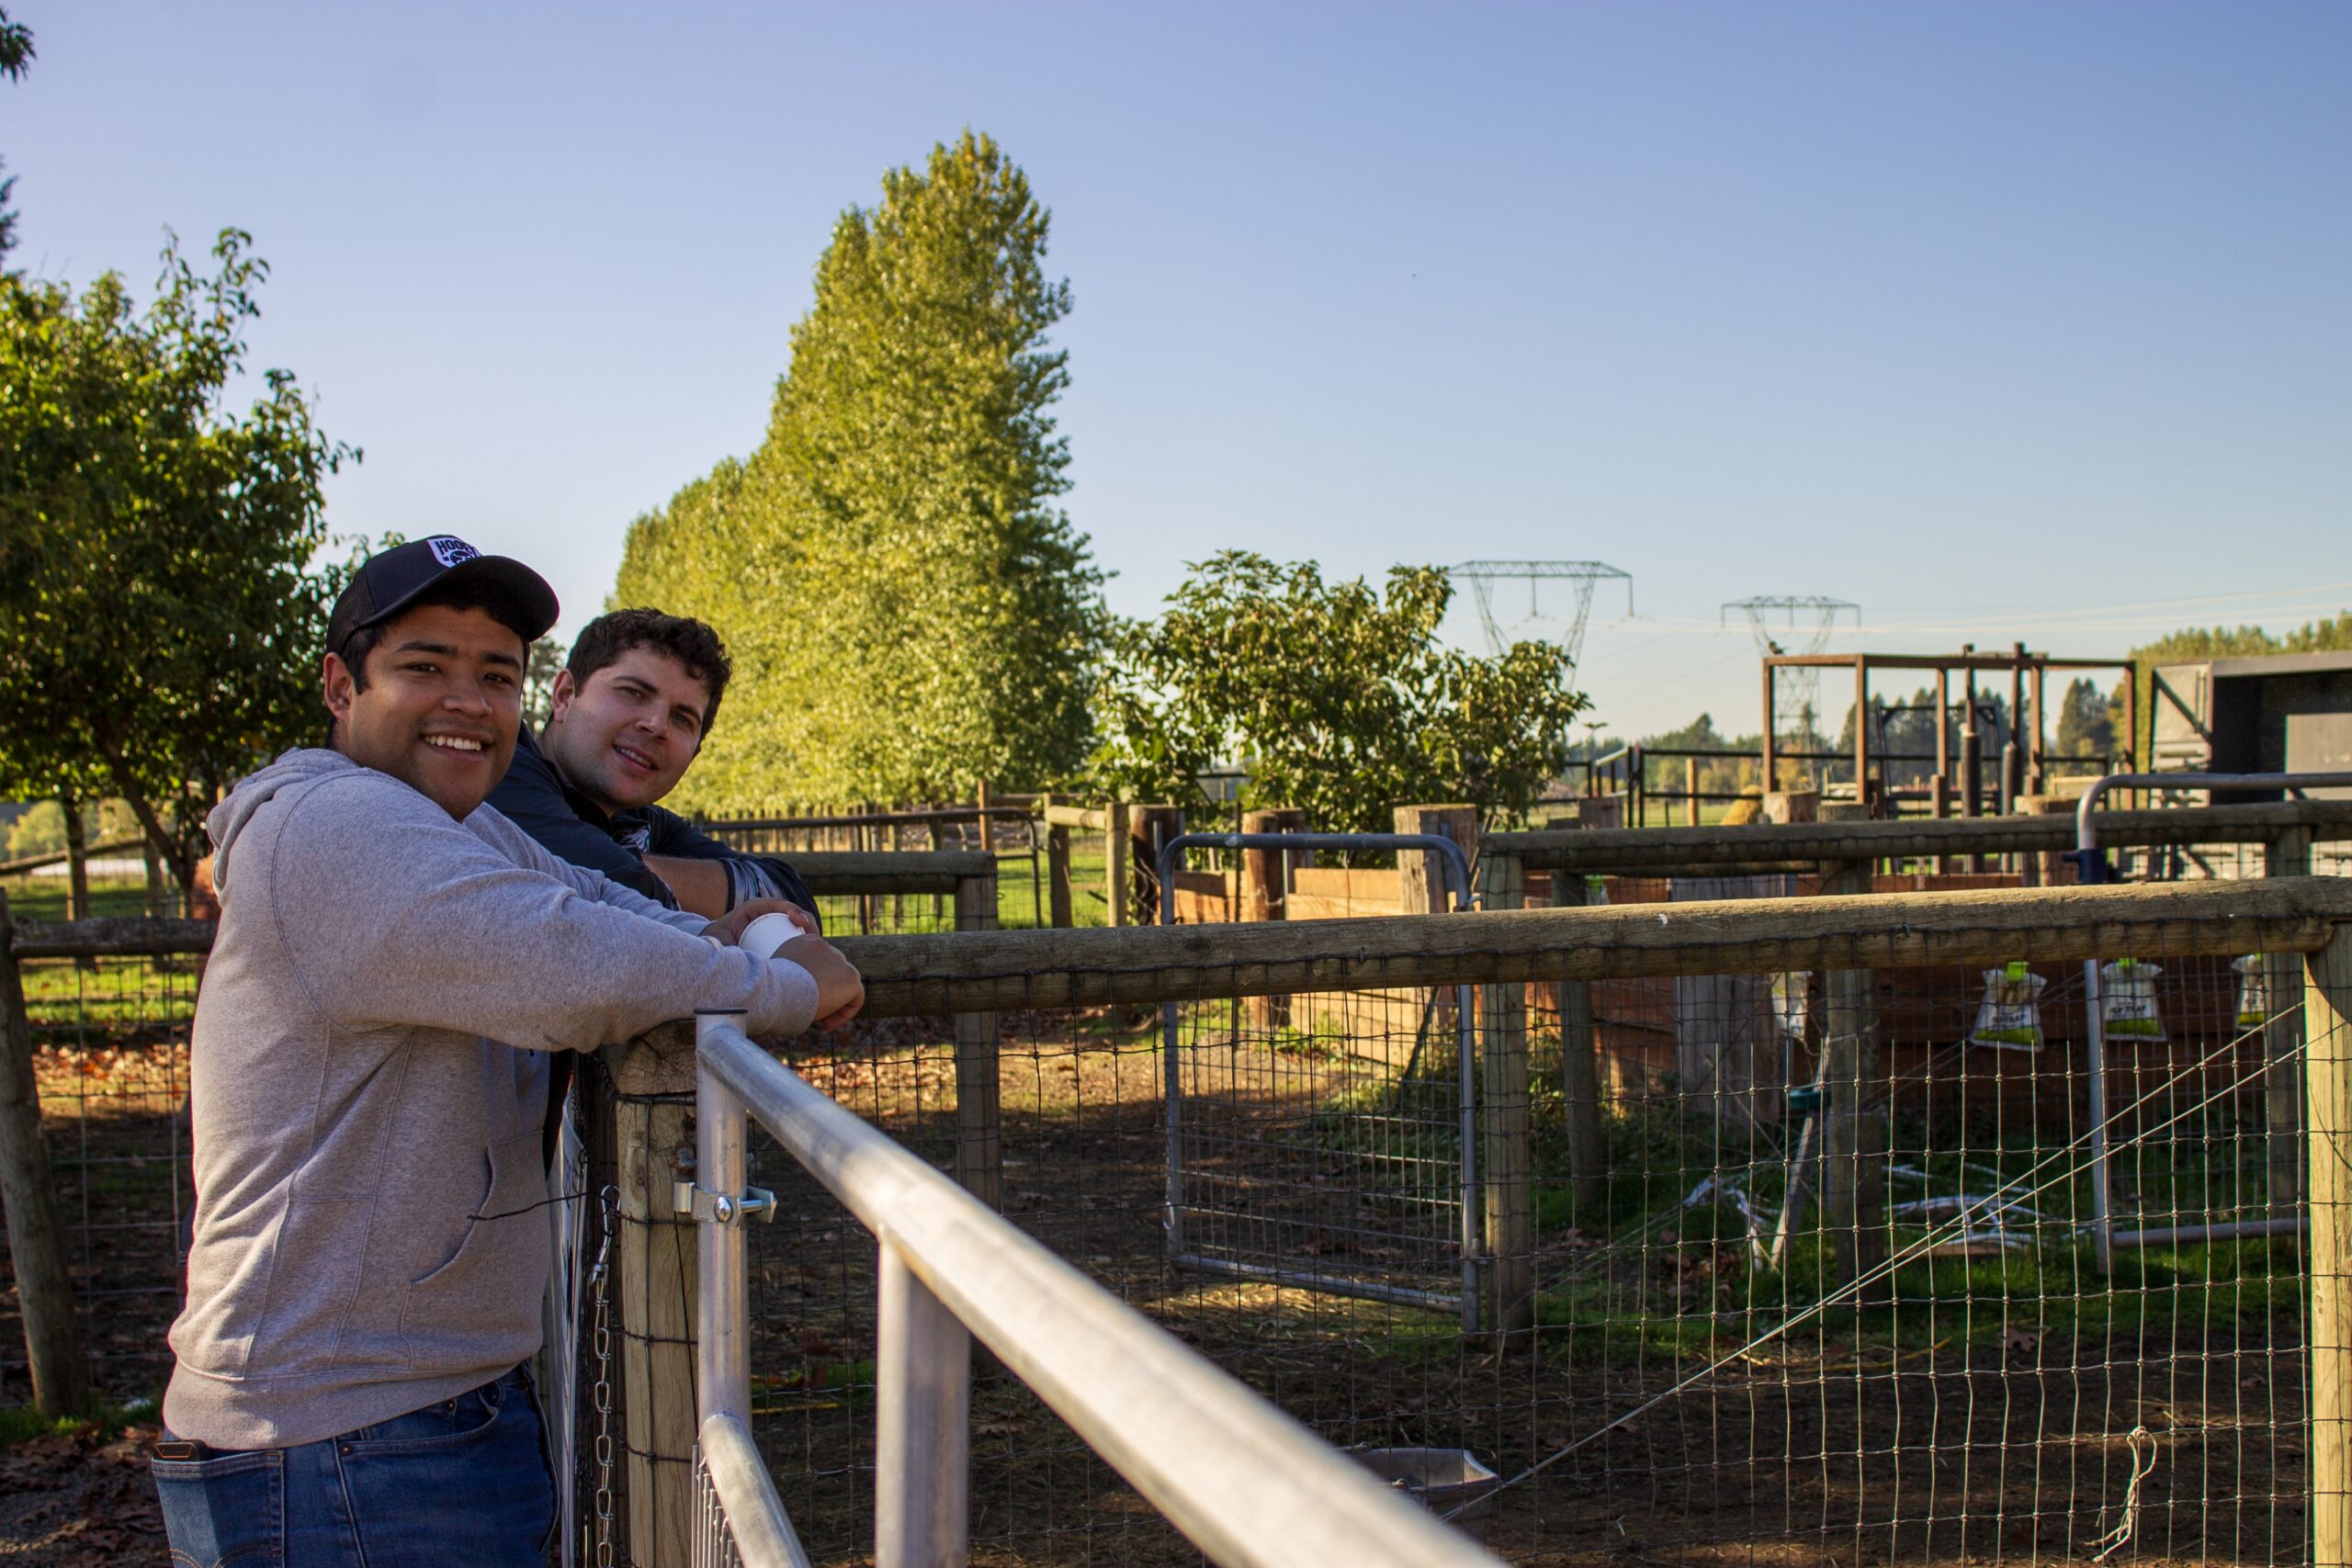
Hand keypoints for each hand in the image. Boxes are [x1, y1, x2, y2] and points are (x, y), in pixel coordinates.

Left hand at [703, 898, 819, 947]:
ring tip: (818, 944)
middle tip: (814, 934)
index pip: (775, 903)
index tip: (800, 921)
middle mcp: (765, 912)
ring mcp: (772, 923)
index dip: (790, 909)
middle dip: (805, 919)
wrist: (714, 948)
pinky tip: (814, 952)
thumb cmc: (716, 942)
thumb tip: (737, 953)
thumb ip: (724, 945)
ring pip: (795, 923)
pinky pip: (793, 935)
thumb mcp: (719, 941)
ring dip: (808, 930)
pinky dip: (804, 940)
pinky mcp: (777, 934)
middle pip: (790, 911)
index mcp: (752, 907)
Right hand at [777, 934, 863, 1030]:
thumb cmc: (770, 990)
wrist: (779, 991)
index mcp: (806, 942)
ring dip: (835, 1002)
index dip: (815, 979)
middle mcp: (825, 946)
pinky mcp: (850, 977)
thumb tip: (800, 988)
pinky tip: (825, 1025)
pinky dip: (845, 1013)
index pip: (819, 959)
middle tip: (811, 1010)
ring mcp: (840, 960)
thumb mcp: (776, 975)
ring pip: (845, 983)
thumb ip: (791, 974)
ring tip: (818, 1019)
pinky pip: (856, 997)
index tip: (802, 996)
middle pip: (833, 971)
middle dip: (826, 990)